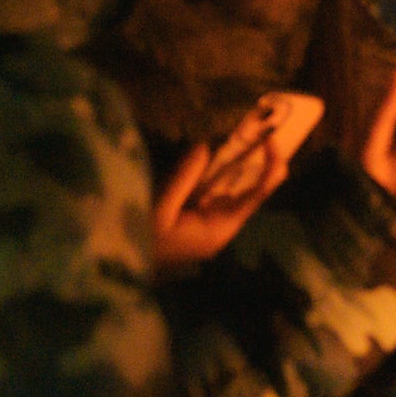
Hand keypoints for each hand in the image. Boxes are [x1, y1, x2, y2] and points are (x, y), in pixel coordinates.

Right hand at [153, 100, 299, 271]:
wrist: (124, 266)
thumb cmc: (142, 241)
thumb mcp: (161, 209)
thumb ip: (184, 178)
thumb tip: (204, 147)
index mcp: (220, 228)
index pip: (257, 195)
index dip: (271, 166)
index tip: (271, 140)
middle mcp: (224, 228)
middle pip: (252, 191)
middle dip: (259, 161)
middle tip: (262, 130)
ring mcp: (213, 225)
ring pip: (235, 190)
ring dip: (241, 165)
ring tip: (248, 135)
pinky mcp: (201, 222)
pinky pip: (216, 194)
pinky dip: (220, 175)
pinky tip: (222, 154)